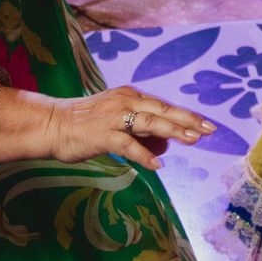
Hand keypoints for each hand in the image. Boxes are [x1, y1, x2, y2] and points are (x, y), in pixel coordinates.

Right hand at [41, 84, 214, 172]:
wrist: (52, 124)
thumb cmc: (86, 126)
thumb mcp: (118, 123)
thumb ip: (142, 131)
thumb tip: (167, 144)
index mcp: (130, 96)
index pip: (164, 106)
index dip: (186, 115)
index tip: (207, 124)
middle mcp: (125, 101)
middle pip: (163, 110)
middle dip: (188, 120)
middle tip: (209, 130)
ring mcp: (114, 117)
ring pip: (150, 122)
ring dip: (173, 130)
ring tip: (192, 140)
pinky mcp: (102, 134)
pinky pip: (128, 145)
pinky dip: (144, 154)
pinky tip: (157, 164)